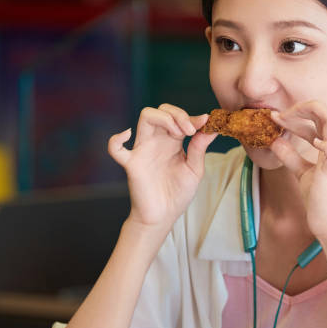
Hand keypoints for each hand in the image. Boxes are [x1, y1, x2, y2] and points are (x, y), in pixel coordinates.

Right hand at [108, 104, 216, 228]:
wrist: (163, 216)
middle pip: (160, 110)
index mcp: (172, 141)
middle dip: (178, 114)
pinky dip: (116, 139)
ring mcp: (143, 150)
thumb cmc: (178, 194)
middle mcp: (157, 141)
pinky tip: (128, 135)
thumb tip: (211, 127)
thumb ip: (200, 148)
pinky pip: (115, 149)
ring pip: (145, 117)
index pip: (177, 116)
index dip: (191, 116)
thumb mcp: (195, 169)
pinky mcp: (132, 164)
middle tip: (189, 131)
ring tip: (178, 133)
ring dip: (163, 117)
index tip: (205, 123)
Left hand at [268, 101, 326, 240]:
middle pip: (325, 111)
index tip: (277, 119)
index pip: (320, 118)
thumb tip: (276, 141)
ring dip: (302, 112)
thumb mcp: (302, 172)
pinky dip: (309, 131)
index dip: (299, 114)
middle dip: (298, 109)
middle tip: (275, 116)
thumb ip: (291, 155)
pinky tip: (290, 136)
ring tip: (280, 119)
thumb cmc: (320, 200)